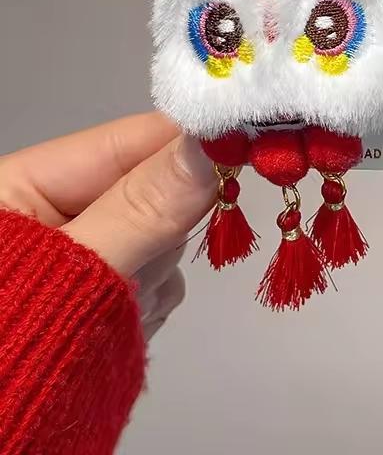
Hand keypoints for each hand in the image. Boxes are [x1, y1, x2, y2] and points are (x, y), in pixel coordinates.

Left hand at [0, 113, 217, 338]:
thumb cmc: (2, 354)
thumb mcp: (67, 275)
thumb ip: (141, 210)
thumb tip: (211, 147)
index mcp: (25, 185)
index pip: (129, 140)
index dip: (190, 139)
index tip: (247, 145)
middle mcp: (58, 212)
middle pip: (155, 186)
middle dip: (164, 227)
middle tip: (144, 264)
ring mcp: (87, 252)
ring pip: (163, 235)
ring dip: (156, 271)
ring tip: (119, 308)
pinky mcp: (107, 290)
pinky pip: (158, 275)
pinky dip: (152, 298)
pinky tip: (122, 322)